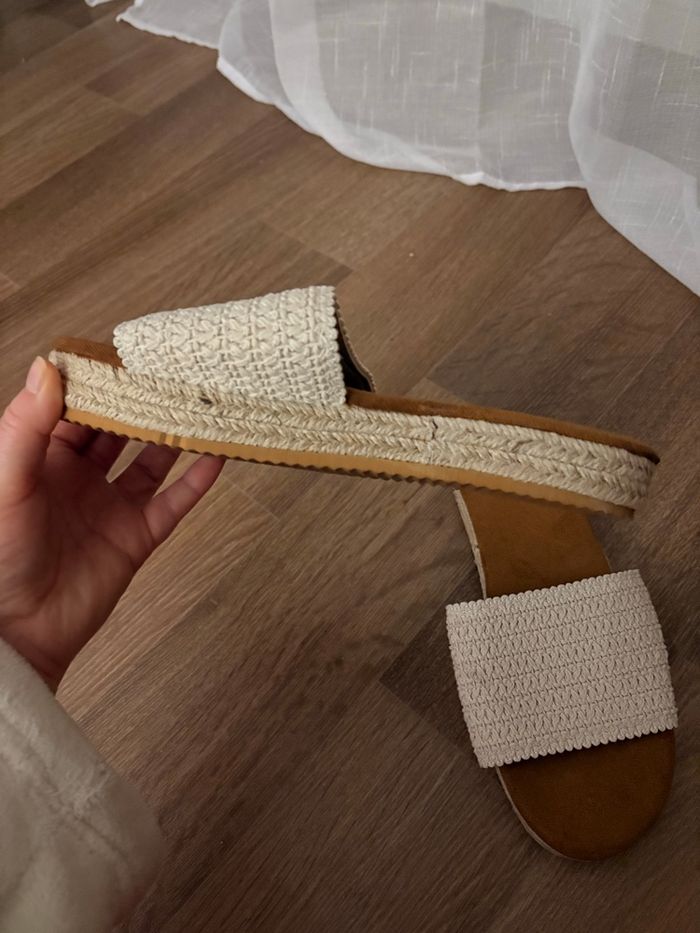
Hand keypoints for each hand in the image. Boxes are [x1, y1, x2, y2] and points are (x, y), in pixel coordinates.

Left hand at [0, 357, 223, 690]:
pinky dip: (196, 483)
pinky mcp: (137, 537)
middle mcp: (79, 477)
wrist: (17, 631)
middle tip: (171, 373)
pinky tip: (216, 457)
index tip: (124, 354)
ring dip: (174, 436)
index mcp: (41, 458)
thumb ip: (27, 426)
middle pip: (119, 430)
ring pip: (151, 461)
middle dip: (142, 403)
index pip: (76, 407)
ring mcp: (111, 506)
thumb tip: (50, 367)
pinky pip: (173, 504)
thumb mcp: (6, 481)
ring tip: (199, 407)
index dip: (99, 381)